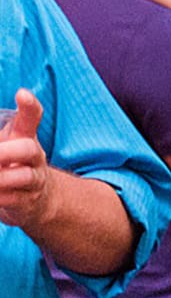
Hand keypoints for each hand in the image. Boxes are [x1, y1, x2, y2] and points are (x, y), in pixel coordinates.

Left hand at [0, 90, 51, 229]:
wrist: (38, 201)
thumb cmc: (14, 165)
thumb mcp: (10, 143)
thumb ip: (6, 132)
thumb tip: (13, 101)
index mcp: (25, 139)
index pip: (32, 117)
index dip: (29, 106)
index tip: (22, 94)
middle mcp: (34, 158)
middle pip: (29, 149)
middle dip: (6, 152)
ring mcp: (33, 181)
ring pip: (23, 177)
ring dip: (1, 178)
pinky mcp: (27, 203)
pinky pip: (12, 200)